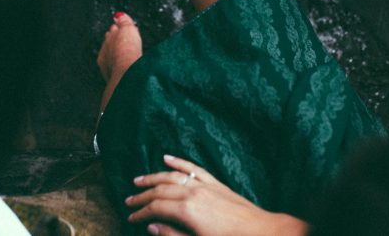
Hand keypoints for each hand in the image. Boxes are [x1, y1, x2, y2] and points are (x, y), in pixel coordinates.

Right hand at [125, 154, 310, 235]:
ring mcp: (204, 185)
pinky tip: (167, 159)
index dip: (140, 212)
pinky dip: (178, 162)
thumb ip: (173, 235)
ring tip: (139, 180)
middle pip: (160, 190)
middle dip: (142, 195)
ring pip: (172, 176)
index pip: (155, 207)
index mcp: (186, 209)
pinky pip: (193, 168)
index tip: (131, 217)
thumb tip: (152, 226)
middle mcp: (193, 192)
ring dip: (153, 177)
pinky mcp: (215, 183)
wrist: (260, 232)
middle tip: (128, 201)